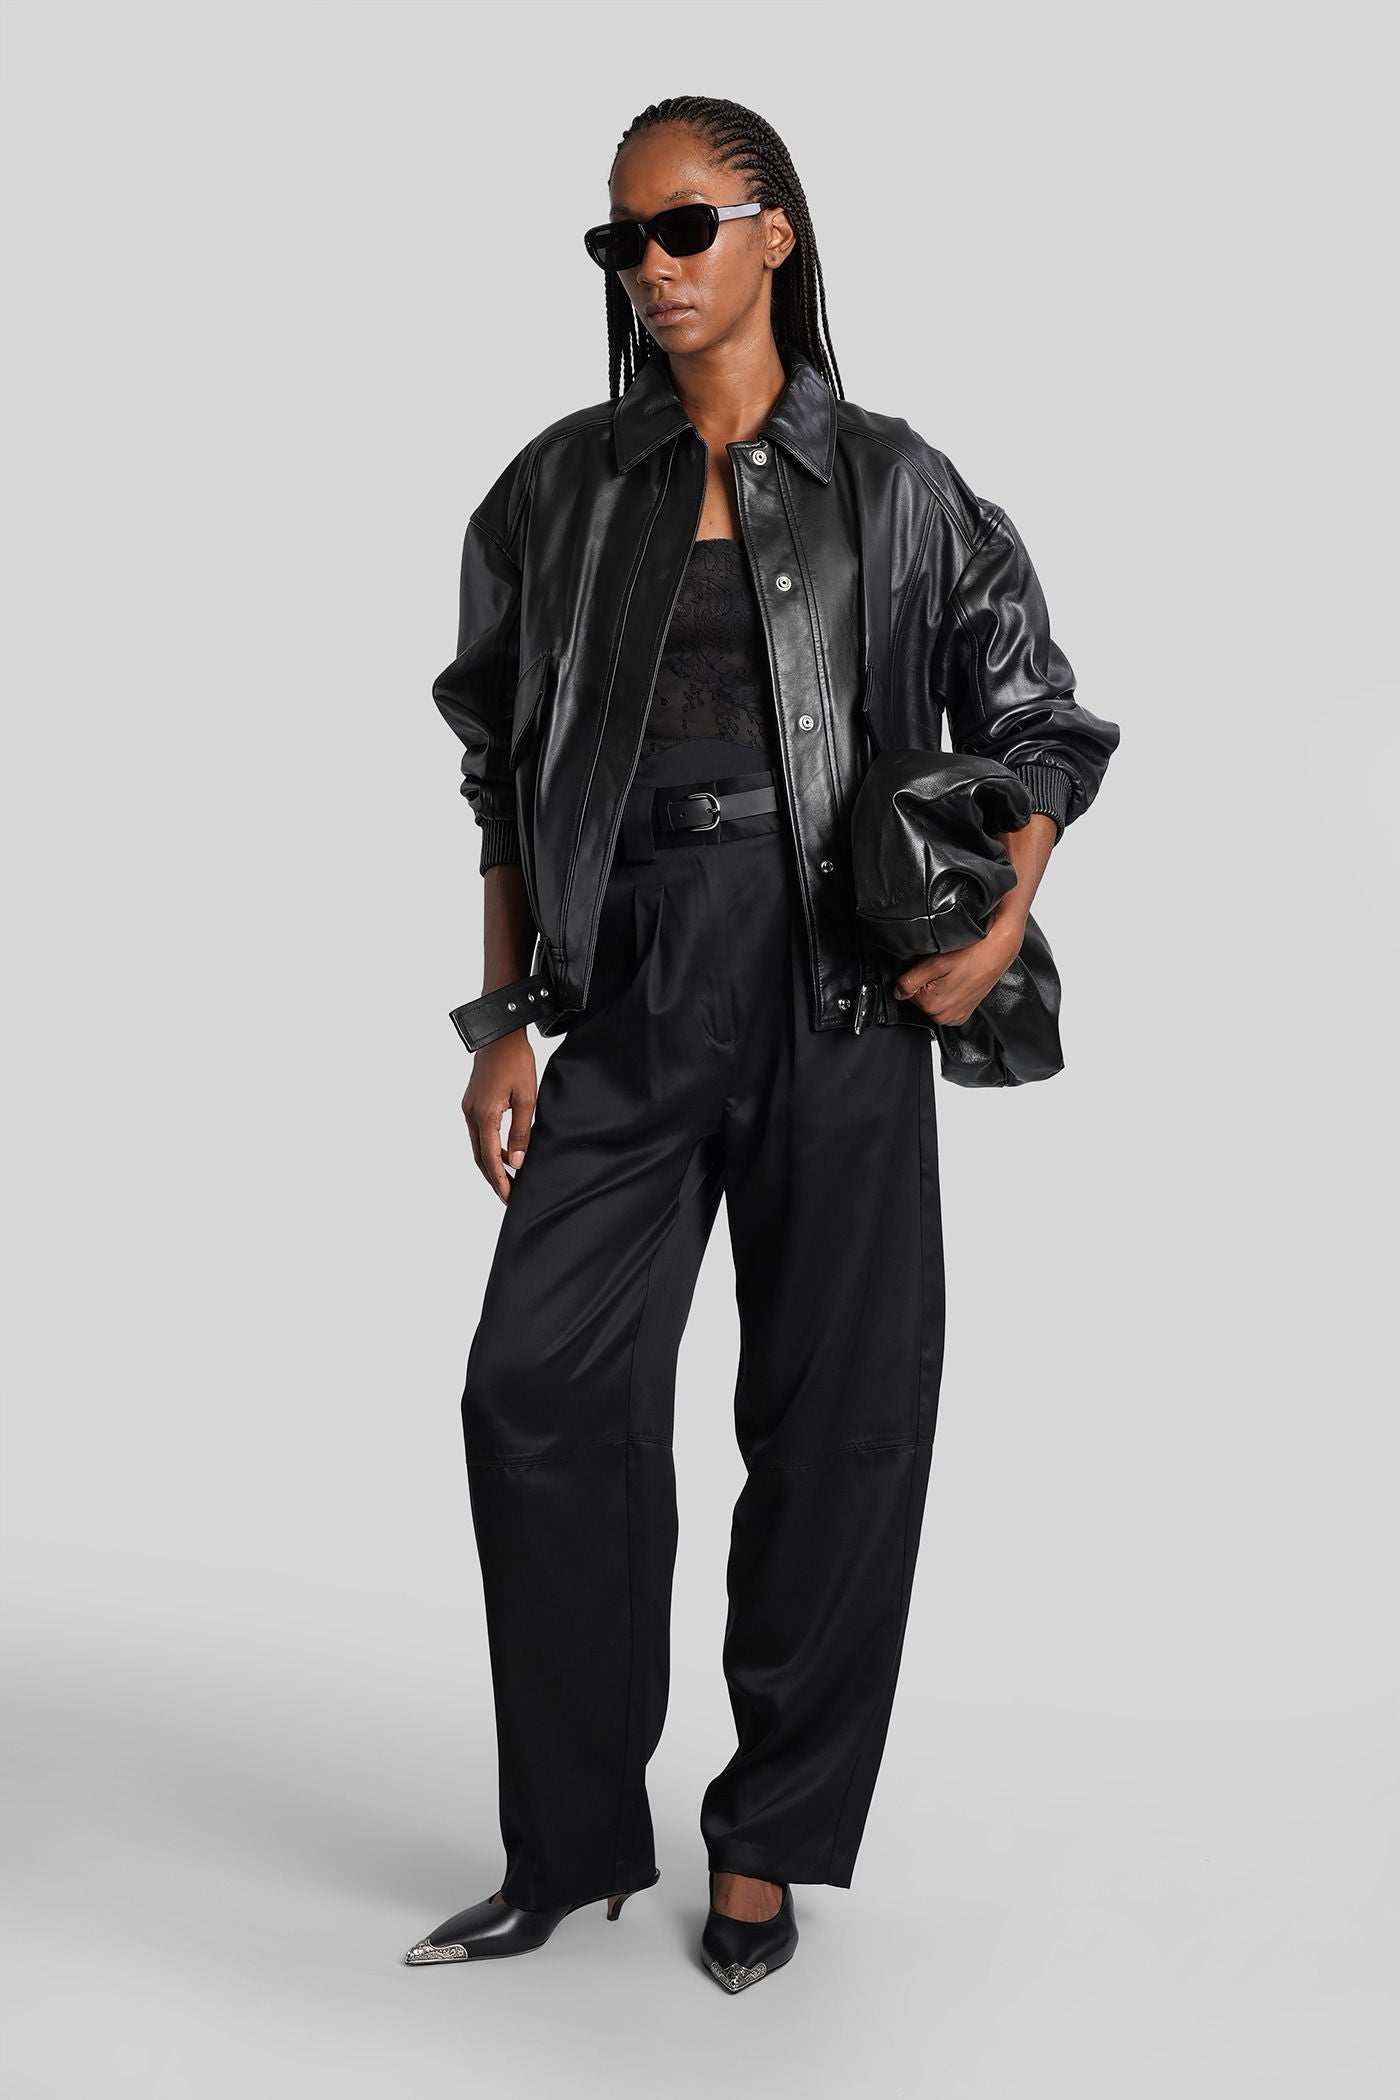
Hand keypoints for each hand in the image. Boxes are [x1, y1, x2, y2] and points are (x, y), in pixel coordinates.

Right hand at [462, 1034, 537, 1201]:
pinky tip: (505, 1153)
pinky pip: (479, 1133)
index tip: (509, 1197)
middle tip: (508, 1195)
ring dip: (491, 1164)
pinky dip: (489, 1148)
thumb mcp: (526, 1098)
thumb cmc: (516, 1061)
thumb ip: (521, 1132)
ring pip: (478, 1146)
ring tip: (509, 1178)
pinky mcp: (471, 1102)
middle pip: (480, 1157)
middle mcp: (471, 1114)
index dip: (500, 1181)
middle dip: (493, 1178)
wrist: (500, 1034)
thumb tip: (517, 1163)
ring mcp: (468, 1108)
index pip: (490, 1158)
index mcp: (484, 1115)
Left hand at [890, 914, 1025, 1027]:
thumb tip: (897, 992)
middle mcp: (944, 1016)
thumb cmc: (972, 953)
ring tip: (952, 973)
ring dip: (937, 988)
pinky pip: (945, 1005)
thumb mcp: (934, 963)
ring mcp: (956, 1016)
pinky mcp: (964, 1013)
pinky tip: (957, 980)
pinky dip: (947, 993)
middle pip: (919, 998)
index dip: (915, 975)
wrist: (998, 950)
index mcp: (933, 1005)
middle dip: (926, 982)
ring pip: (932, 1001)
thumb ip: (910, 980)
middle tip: (943, 968)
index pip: (906, 992)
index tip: (929, 967)